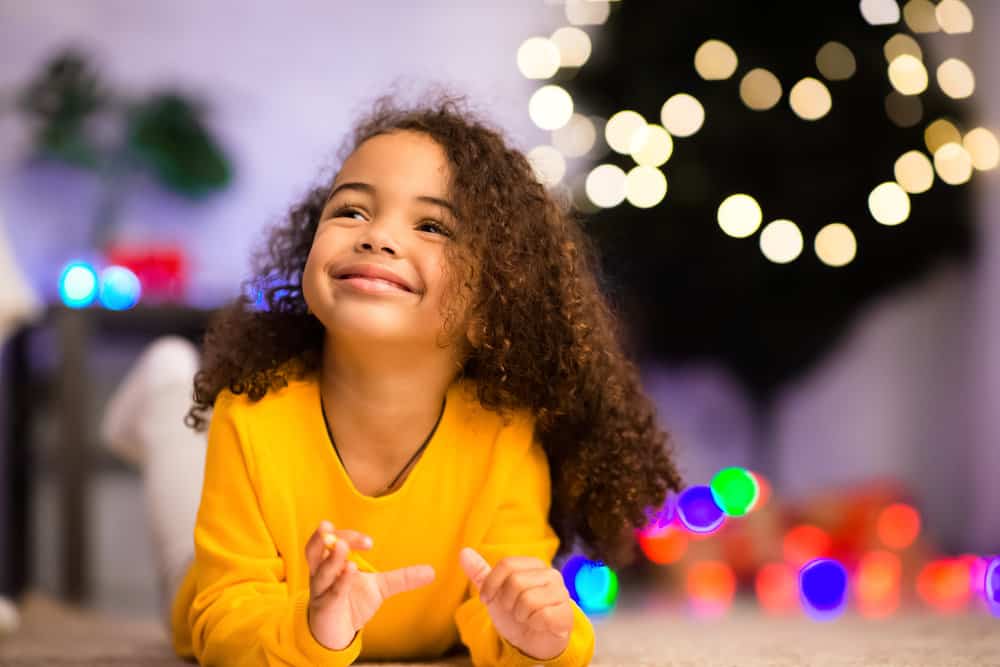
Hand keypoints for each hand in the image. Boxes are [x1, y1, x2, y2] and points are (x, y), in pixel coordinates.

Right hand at [305, 521, 435, 649]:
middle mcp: (321, 574)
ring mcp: (321, 592)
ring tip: (343, 547)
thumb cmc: (353, 603)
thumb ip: (402, 577)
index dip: (348, 537)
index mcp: (332, 562)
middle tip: (327, 526)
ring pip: (321, 572)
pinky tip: (350, 571)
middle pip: (315, 550)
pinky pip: (331, 593)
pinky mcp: (325, 609)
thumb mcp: (380, 588)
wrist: (337, 634)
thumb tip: (432, 571)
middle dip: (323, 538)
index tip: (370, 542)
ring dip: (331, 559)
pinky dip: (340, 582)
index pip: (332, 541)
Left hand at [459, 547, 573, 660]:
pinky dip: (534, 623)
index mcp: (533, 565)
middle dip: (506, 602)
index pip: (506, 564)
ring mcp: (561, 593)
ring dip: (520, 615)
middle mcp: (550, 574)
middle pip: (515, 581)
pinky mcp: (566, 613)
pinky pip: (542, 615)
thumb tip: (463, 551)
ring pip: (528, 599)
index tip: (487, 599)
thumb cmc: (515, 613)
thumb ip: (480, 572)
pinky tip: (537, 624)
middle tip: (513, 610)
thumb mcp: (494, 593)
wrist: (531, 642)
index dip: (491, 584)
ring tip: (525, 617)